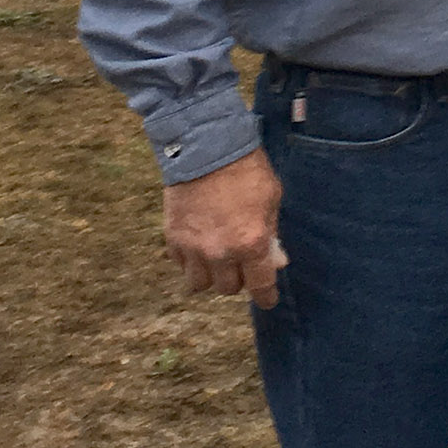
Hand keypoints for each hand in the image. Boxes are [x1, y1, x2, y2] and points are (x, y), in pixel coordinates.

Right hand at [161, 149, 285, 307]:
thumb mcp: (271, 200)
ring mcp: (193, 248)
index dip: (265, 296)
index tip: (267, 299)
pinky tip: (198, 248)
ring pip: (199, 284)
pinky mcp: (173, 239)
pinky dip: (190, 262)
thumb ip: (271, 232)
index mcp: (251, 244)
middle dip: (238, 280)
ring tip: (217, 261)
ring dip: (211, 276)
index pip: (260, 285)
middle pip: (228, 288)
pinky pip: (181, 265)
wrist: (206, 148)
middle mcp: (221, 253)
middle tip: (242, 265)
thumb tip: (274, 260)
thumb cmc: (247, 170)